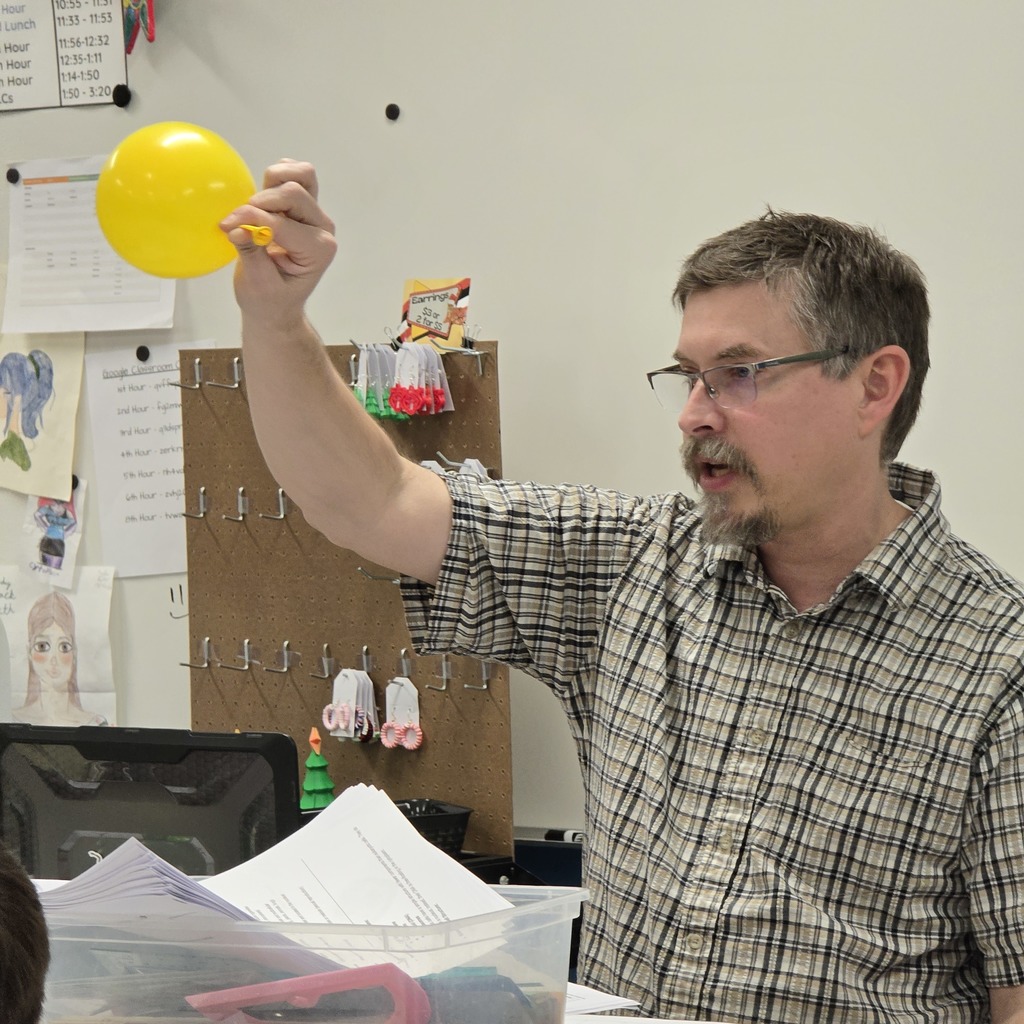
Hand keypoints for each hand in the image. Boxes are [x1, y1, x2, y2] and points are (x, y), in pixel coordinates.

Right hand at [220, 159, 337, 328]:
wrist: (275, 304)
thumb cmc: (268, 299)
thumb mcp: (257, 284)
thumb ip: (250, 253)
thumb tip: (235, 228)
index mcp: (318, 250)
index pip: (283, 223)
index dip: (251, 220)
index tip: (225, 227)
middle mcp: (322, 228)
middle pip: (294, 192)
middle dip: (260, 203)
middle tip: (236, 221)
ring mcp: (315, 214)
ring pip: (302, 174)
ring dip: (271, 183)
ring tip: (252, 207)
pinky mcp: (303, 204)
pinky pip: (294, 173)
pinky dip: (274, 178)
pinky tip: (260, 199)